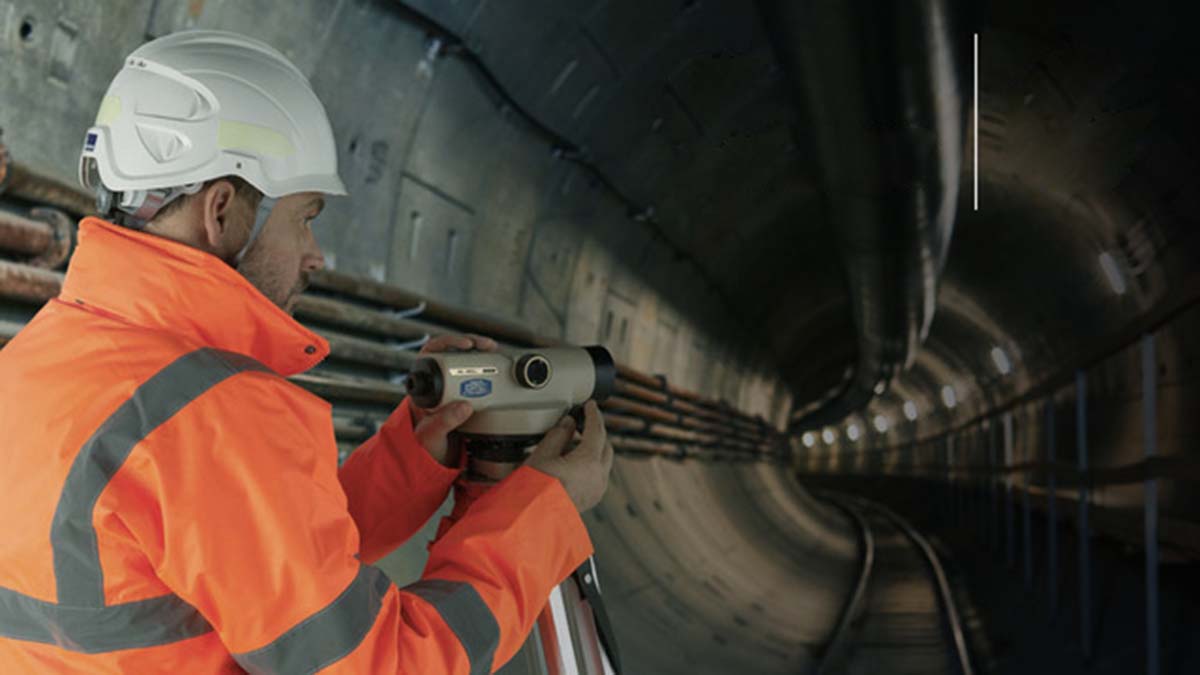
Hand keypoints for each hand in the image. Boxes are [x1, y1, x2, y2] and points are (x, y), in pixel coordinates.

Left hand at [409, 333, 498, 466]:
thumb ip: (444, 422)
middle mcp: (437, 383)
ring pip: (467, 363)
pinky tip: (499, 371)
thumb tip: (464, 406)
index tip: (467, 345)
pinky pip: (477, 377)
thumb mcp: (431, 435)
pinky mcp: (466, 396)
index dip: (449, 343)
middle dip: (473, 345)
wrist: (433, 459)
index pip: (432, 352)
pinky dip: (489, 371)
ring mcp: (453, 389)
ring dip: (483, 356)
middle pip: (454, 353)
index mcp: (422, 386)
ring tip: (497, 355)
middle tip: (489, 347)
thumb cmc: (424, 445)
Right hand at [527, 401, 613, 511]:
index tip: (591, 405)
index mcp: (589, 462)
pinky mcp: (591, 500)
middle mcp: (598, 476)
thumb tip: (568, 423)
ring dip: (595, 449)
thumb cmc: (534, 490)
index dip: (593, 415)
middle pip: (606, 446)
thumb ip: (558, 435)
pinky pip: (598, 476)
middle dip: (597, 432)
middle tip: (584, 422)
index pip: (597, 430)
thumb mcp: (542, 455)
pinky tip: (575, 463)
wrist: (532, 522)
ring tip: (576, 442)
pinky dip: (592, 465)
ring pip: (604, 463)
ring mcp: (597, 490)